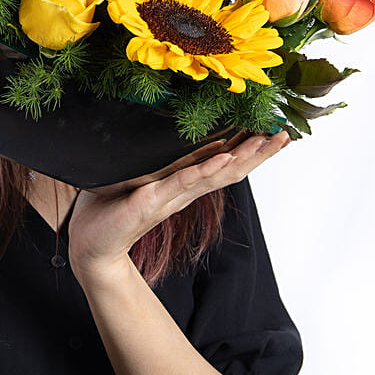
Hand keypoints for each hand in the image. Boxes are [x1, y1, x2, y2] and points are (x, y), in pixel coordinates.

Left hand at [67, 130, 290, 281]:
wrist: (89, 243)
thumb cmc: (111, 207)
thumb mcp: (138, 175)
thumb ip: (156, 160)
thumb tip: (165, 133)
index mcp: (182, 184)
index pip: (223, 163)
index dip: (249, 149)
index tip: (274, 131)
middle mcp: (183, 191)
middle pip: (230, 170)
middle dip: (259, 153)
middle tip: (285, 135)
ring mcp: (169, 197)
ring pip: (214, 176)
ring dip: (242, 158)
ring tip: (265, 140)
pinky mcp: (149, 202)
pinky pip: (181, 183)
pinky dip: (204, 171)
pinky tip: (223, 158)